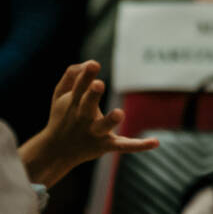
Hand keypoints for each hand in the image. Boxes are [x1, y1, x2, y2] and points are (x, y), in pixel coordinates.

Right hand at [19, 61, 158, 187]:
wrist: (57, 151)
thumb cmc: (63, 116)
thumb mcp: (60, 94)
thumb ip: (72, 75)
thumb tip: (90, 62)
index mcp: (73, 103)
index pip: (79, 87)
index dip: (85, 75)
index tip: (94, 64)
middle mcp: (82, 117)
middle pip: (87, 104)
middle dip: (92, 94)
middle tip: (98, 84)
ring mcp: (94, 132)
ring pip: (103, 126)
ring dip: (110, 120)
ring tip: (120, 113)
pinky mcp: (106, 145)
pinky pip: (123, 145)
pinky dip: (138, 145)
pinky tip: (155, 142)